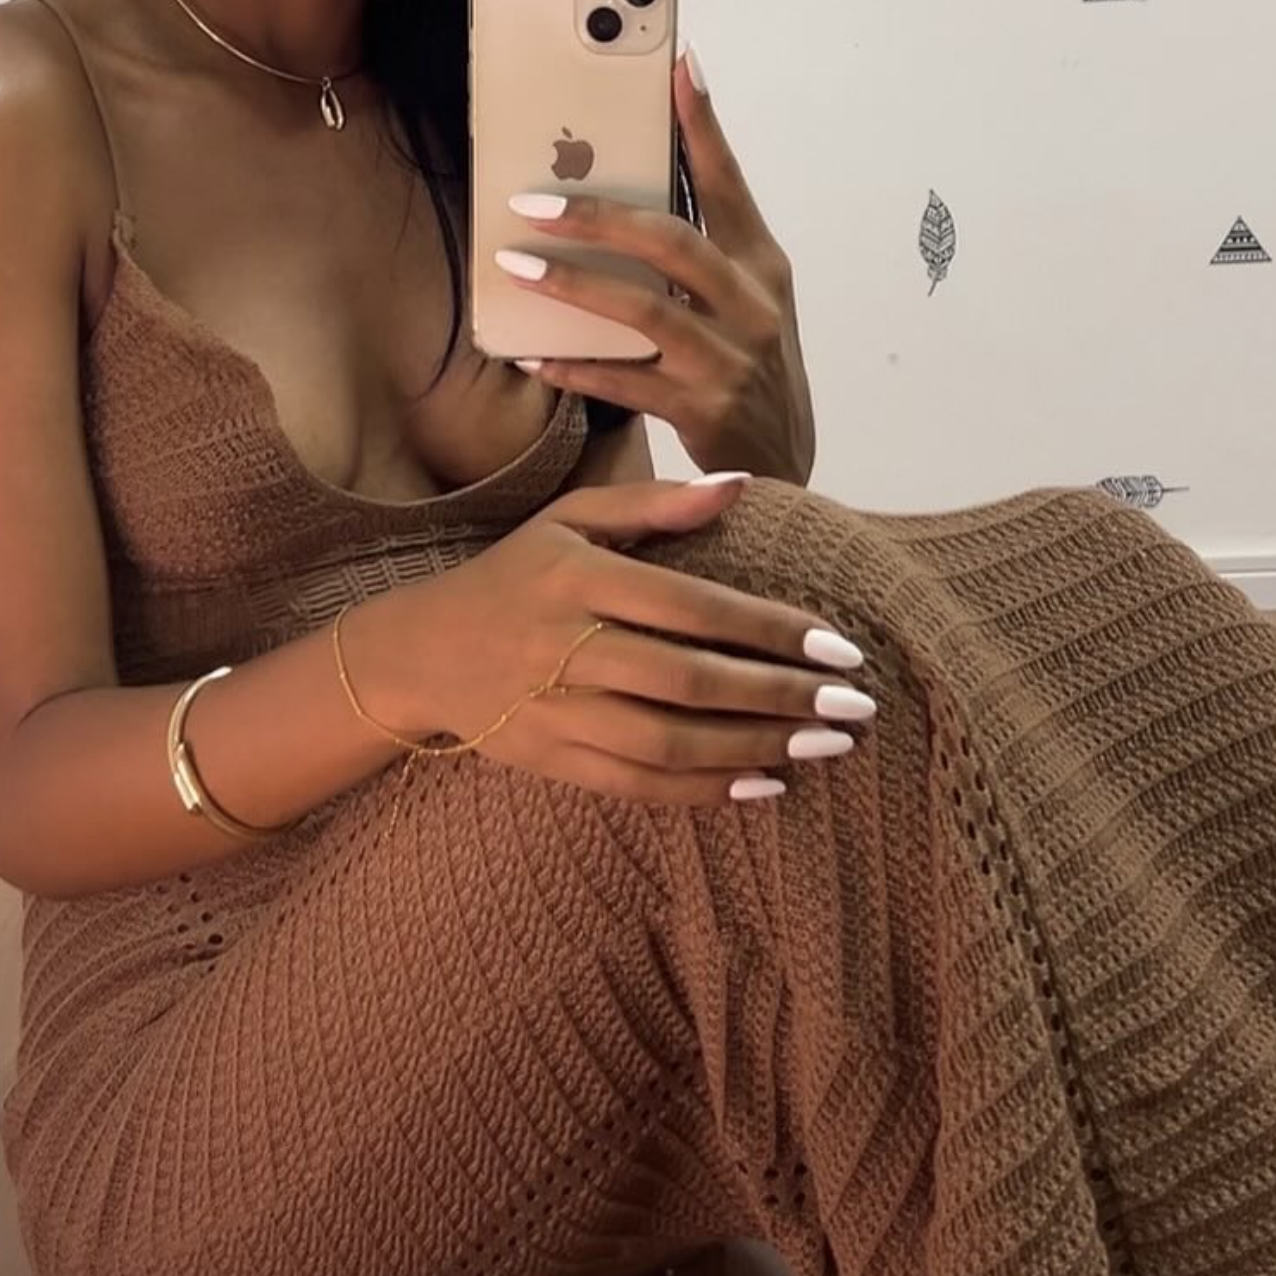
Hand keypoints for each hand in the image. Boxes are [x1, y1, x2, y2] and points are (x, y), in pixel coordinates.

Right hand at [370, 474, 876, 807]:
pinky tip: (765, 784)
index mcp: (578, 577)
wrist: (421, 651)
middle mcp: (566, 646)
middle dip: (780, 696)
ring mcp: (556, 710)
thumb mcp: (569, 519)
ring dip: (755, 748)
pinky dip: (705, 790)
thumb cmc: (515, 576)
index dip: (769, 629)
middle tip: (854, 706)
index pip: (691, 608)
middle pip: (689, 682)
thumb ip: (654, 505)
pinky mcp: (552, 759)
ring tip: (825, 747)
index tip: (839, 645)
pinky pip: (638, 785)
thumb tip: (740, 485)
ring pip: (668, 742)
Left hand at [499, 48, 815, 481]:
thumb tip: (626, 199)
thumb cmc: (753, 371)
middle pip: (673, 243)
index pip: (730, 184)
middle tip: (532, 202)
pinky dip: (576, 366)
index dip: (703, 126)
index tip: (677, 67)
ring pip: (645, 310)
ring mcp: (730, 361)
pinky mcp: (702, 411)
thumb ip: (704, 252)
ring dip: (573, 286)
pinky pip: (625, 382)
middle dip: (599, 217)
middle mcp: (753, 307)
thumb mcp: (748, 303)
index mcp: (763, 266)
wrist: (783, 470)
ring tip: (516, 266)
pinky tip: (534, 353)